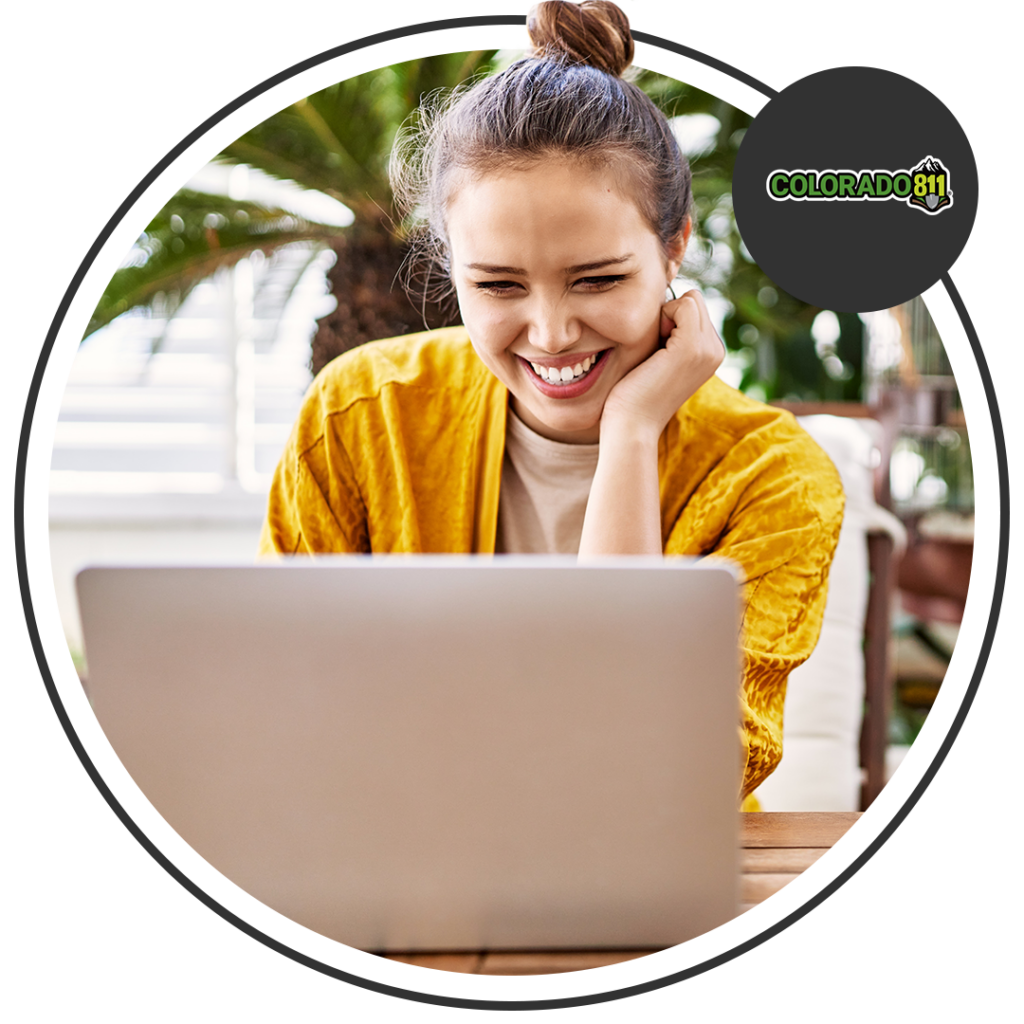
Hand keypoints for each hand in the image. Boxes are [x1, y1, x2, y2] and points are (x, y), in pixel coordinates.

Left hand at [601, 289, 725, 440]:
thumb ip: (671, 334)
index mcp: (711, 354)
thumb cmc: (635, 394)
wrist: (632, 425)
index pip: (696, 309)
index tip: (656, 349)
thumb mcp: (660, 359)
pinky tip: (654, 346)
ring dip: (665, 316)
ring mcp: (708, 350)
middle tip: (654, 348)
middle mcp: (716, 351)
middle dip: (670, 314)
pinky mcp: (692, 348)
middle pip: (695, 300)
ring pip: (691, 300)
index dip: (670, 318)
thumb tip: (666, 302)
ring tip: (655, 350)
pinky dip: (664, 315)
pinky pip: (684, 304)